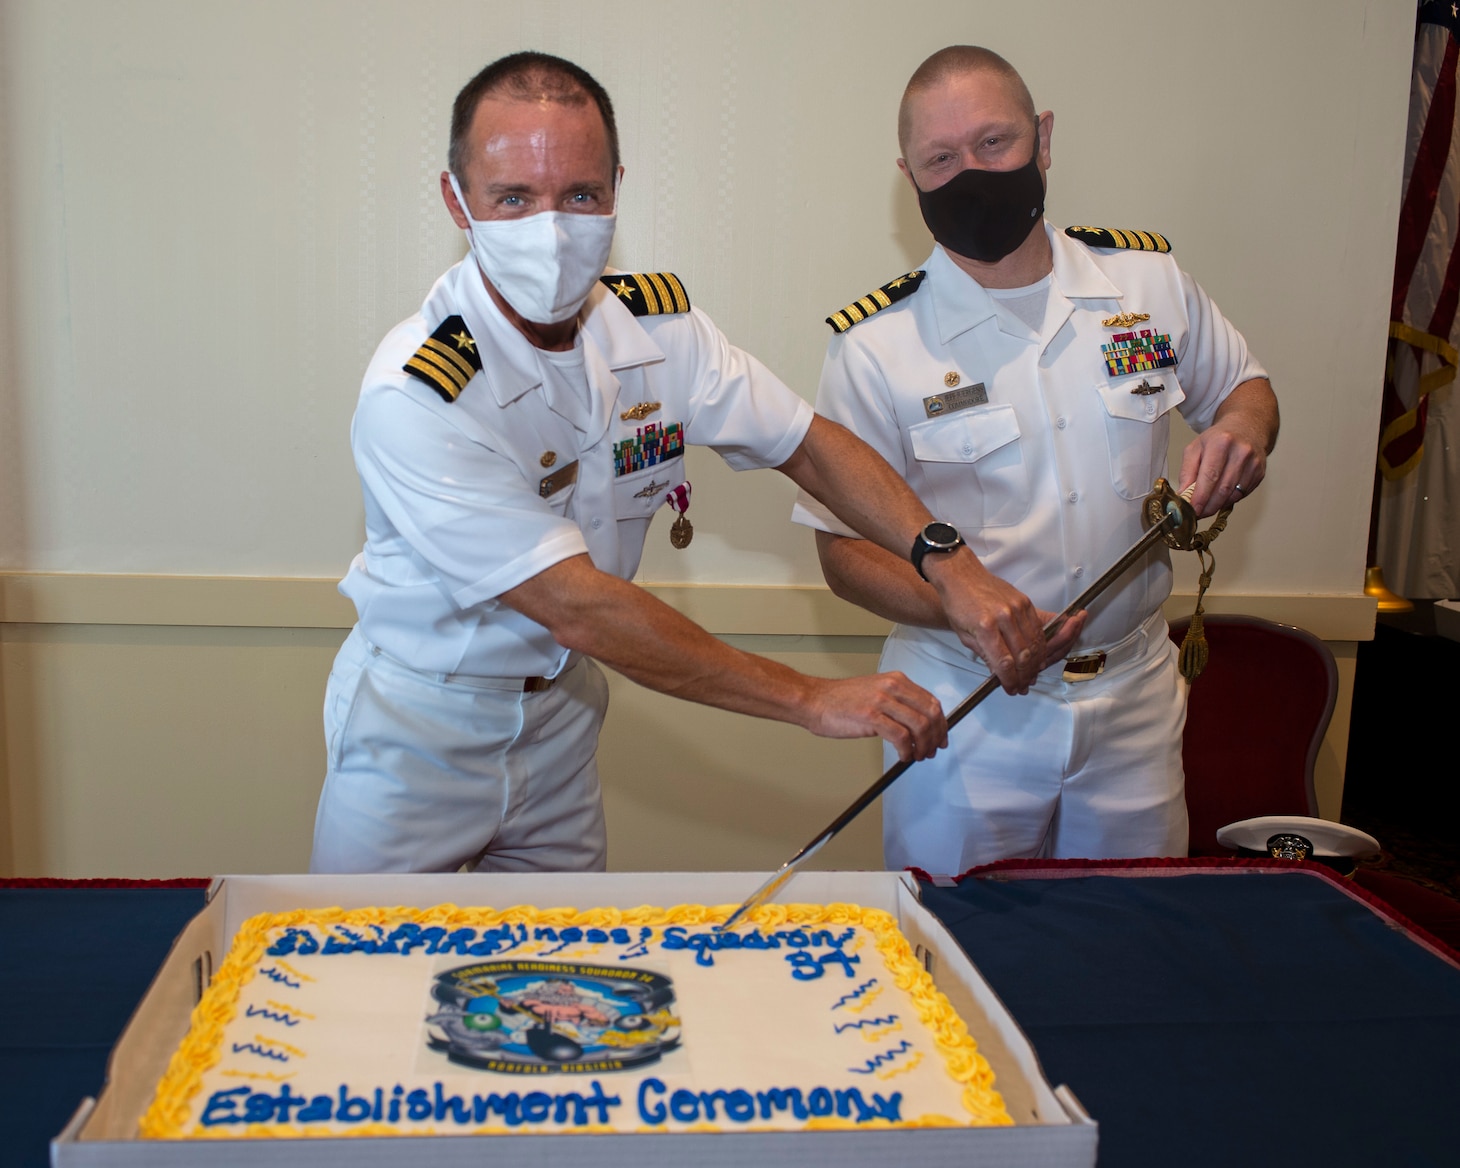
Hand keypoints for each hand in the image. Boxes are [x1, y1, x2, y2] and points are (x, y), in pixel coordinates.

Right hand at [801, 672, 948, 762]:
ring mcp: (882, 701)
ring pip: (919, 726)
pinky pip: (901, 737)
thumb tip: (918, 724)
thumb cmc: (841, 700)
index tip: (940, 737)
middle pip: (930, 714)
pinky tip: (903, 756)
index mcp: (896, 680)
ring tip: (917, 756)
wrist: (814, 700)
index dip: (941, 723)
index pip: (931, 702)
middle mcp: (892, 687)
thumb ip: (898, 702)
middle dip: (935, 737)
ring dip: (923, 746)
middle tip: (931, 751)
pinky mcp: (871, 716)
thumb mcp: (876, 692)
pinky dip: (907, 751)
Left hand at [922, 550, 1057, 693]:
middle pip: (1023, 656)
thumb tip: (1000, 673)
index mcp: (985, 627)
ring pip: (1035, 644)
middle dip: (1025, 675)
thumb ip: (984, 655)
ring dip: (1035, 664)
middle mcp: (1004, 617)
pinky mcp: (1025, 602)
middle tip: (1023, 685)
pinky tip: (1036, 656)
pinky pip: (1039, 629)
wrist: (962, 575)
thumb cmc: (958, 602)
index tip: (1011, 688)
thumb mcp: (964, 634)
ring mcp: (1017, 608)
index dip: (1010, 680)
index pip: (1004, 663)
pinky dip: (1040, 646)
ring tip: (1030, 675)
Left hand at [1178, 379, 1277, 517]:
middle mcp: (1241, 452)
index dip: (1200, 497)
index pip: (1210, 476)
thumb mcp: (1195, 448)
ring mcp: (1253, 463)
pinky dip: (1229, 499)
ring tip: (1207, 505)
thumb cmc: (1217, 438)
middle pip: (1223, 489)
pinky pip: (1242, 494)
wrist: (1246, 427)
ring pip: (1233, 495)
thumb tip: (1183, 496)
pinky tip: (1221, 496)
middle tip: (1197, 513)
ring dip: (1218, 505)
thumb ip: (1187, 472)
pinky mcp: (1260, 472)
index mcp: (1221, 443)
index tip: (1192, 510)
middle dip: (1208, 506)